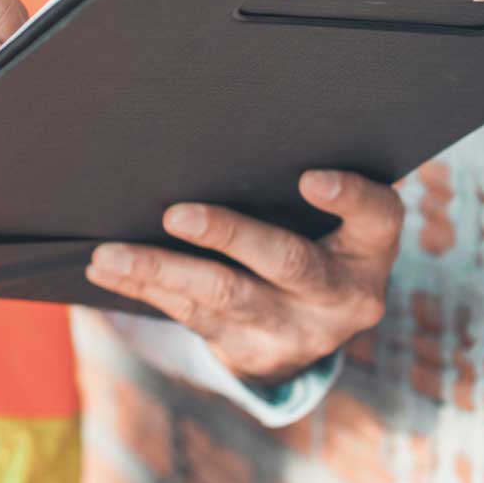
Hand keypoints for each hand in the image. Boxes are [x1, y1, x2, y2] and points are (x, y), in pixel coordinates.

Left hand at [85, 170, 402, 383]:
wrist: (307, 333)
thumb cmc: (312, 241)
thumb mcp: (328, 222)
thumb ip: (294, 188)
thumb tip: (216, 130)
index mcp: (368, 251)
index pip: (376, 218)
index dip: (349, 198)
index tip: (310, 177)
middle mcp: (340, 297)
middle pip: (287, 262)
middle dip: (229, 236)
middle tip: (177, 215)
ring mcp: (294, 331)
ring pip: (223, 297)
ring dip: (159, 271)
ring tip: (109, 254)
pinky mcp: (248, 352)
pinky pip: (190, 316)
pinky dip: (144, 288)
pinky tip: (107, 270)